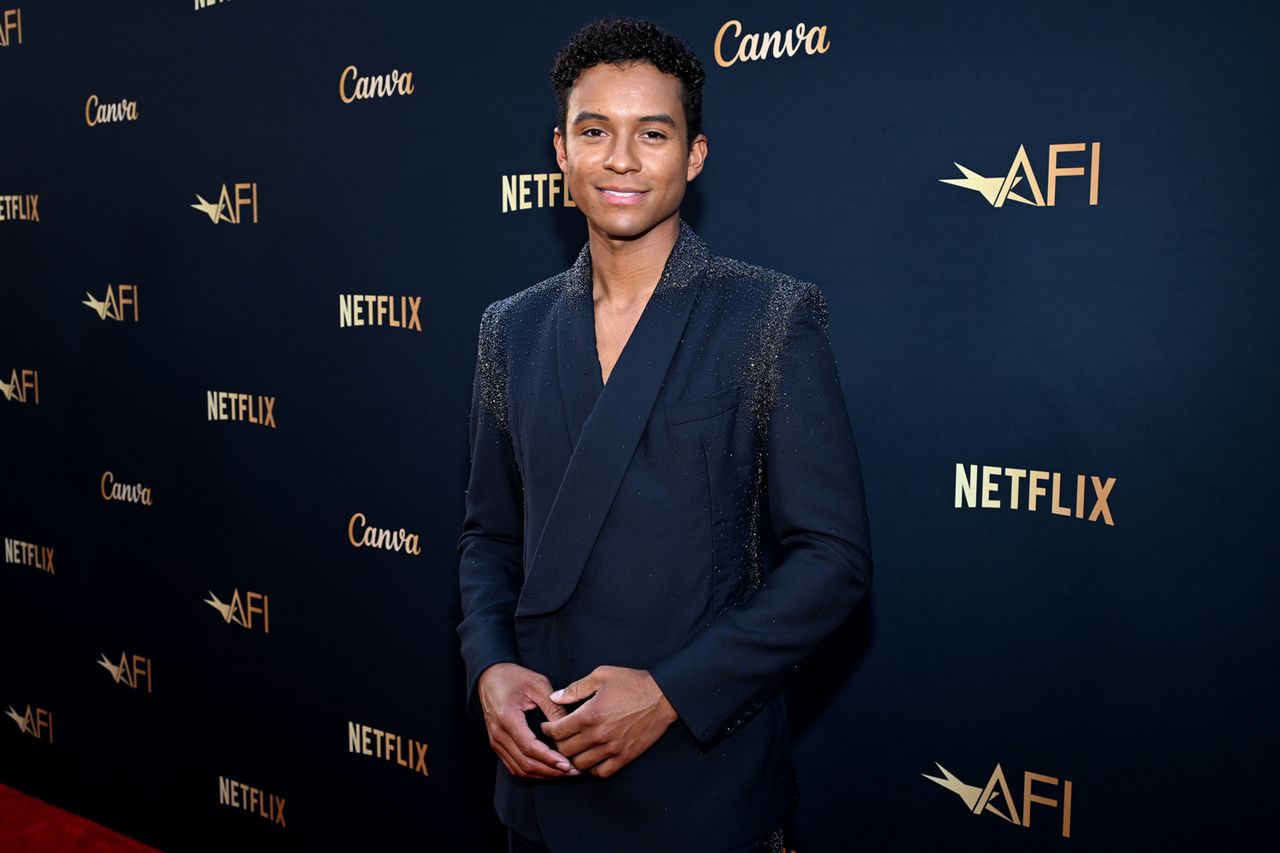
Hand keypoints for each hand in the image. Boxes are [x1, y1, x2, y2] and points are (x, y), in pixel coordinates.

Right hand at [477, 662, 579, 778]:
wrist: (489, 676)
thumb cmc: (513, 677)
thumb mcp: (537, 684)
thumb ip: (553, 706)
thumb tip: (568, 728)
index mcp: (507, 718)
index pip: (529, 747)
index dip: (549, 759)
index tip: (568, 764)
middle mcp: (498, 734)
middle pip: (525, 763)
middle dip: (550, 771)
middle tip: (573, 771)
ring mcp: (496, 741)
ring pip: (519, 769)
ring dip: (542, 774)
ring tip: (564, 772)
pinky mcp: (497, 744)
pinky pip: (513, 766)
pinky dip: (532, 772)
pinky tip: (548, 770)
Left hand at [540, 665, 678, 777]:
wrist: (663, 697)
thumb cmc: (632, 683)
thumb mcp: (602, 675)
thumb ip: (576, 688)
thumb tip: (555, 697)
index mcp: (589, 714)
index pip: (557, 731)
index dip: (548, 729)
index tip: (548, 726)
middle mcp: (598, 735)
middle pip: (565, 750)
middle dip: (558, 743)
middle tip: (560, 737)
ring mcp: (612, 749)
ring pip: (580, 764)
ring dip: (574, 757)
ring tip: (575, 748)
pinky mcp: (625, 757)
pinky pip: (601, 772)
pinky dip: (593, 768)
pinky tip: (593, 758)